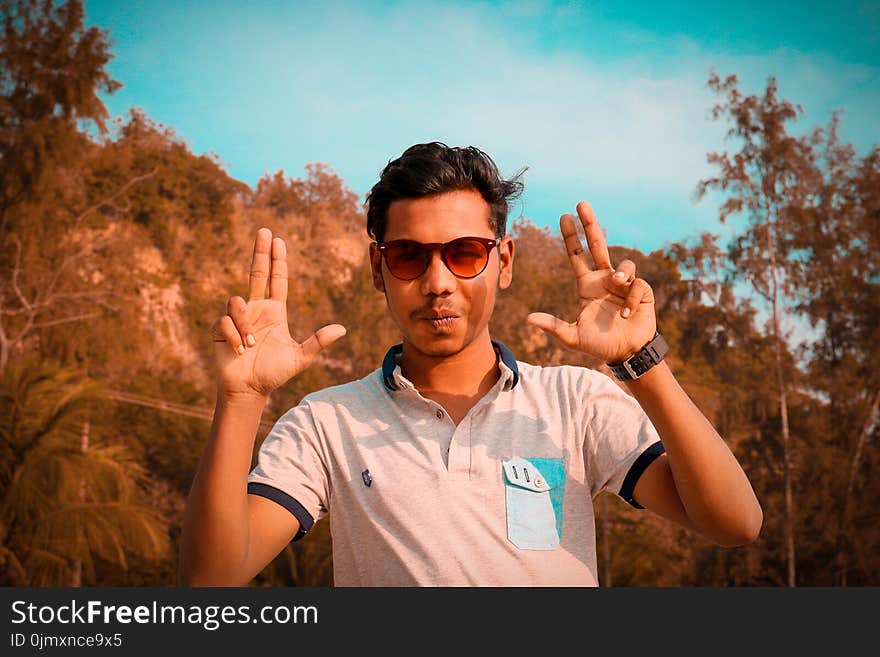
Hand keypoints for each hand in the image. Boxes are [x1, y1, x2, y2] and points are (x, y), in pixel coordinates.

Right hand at [211, 228, 345, 397]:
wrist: (248, 390)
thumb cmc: (273, 374)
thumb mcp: (300, 358)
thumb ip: (318, 342)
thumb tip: (342, 329)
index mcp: (275, 312)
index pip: (277, 280)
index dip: (277, 261)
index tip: (278, 240)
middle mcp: (256, 309)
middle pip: (256, 273)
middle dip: (260, 251)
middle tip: (264, 230)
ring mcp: (238, 317)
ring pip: (238, 301)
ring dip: (245, 324)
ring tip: (250, 345)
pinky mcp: (221, 328)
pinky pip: (225, 321)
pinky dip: (234, 336)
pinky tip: (238, 350)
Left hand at [527, 201, 655, 363]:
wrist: (626, 354)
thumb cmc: (599, 344)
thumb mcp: (573, 337)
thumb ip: (553, 326)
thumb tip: (528, 319)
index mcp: (587, 285)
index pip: (577, 256)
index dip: (570, 238)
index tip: (564, 217)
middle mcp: (605, 280)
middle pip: (597, 245)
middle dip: (589, 224)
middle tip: (581, 204)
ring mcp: (624, 285)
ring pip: (624, 265)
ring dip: (622, 271)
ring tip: (618, 284)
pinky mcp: (641, 292)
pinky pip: (638, 286)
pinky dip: (631, 299)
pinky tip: (626, 314)